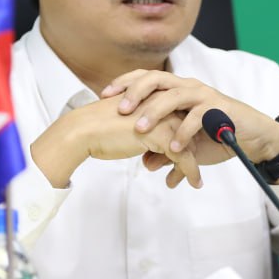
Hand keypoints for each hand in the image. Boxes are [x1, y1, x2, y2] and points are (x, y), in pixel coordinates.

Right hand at [30, 95, 202, 188]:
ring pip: (190, 144)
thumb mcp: (130, 124)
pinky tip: (195, 183)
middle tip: (193, 171)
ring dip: (193, 165)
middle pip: (189, 129)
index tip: (192, 152)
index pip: (182, 115)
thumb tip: (156, 153)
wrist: (84, 130)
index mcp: (155, 96)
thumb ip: (146, 131)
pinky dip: (191, 172)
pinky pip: (185, 157)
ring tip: (193, 180)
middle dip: (194, 151)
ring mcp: (164, 119)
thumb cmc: (100, 128)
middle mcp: (163, 103)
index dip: (187, 136)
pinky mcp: (161, 135)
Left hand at [100, 70, 278, 174]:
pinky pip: (197, 117)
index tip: (103, 96)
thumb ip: (165, 150)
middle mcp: (186, 86)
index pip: (145, 78)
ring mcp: (203, 96)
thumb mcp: (184, 145)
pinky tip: (172, 147)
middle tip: (120, 111)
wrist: (251, 136)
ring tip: (141, 130)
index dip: (124, 84)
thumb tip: (146, 164)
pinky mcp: (219, 109)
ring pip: (174, 95)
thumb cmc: (215, 136)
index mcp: (175, 89)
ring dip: (155, 112)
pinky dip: (183, 132)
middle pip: (155, 79)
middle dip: (135, 93)